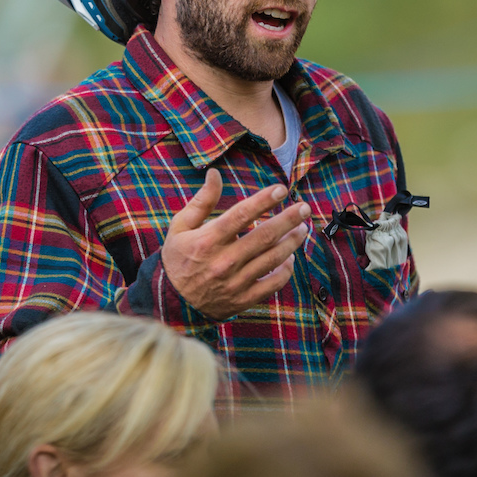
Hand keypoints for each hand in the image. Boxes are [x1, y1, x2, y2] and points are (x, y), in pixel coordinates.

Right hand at [162, 170, 309, 319]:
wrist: (172, 302)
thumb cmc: (178, 258)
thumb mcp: (181, 226)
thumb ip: (202, 200)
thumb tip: (214, 173)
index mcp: (208, 240)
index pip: (241, 215)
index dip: (264, 200)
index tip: (282, 189)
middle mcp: (224, 261)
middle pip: (265, 236)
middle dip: (289, 219)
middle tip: (304, 208)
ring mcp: (235, 282)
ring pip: (273, 259)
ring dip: (292, 242)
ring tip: (302, 229)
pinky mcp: (243, 299)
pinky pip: (273, 284)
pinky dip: (286, 271)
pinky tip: (290, 258)